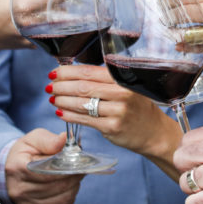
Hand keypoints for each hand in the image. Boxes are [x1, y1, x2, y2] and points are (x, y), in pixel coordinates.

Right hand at [4, 128, 83, 203]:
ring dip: (73, 188)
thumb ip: (49, 140)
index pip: (46, 171)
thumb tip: (64, 139)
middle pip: (56, 186)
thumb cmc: (26, 153)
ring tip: (74, 177)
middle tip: (81, 168)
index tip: (78, 161)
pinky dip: (68, 199)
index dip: (65, 167)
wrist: (15, 171)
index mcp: (17, 168)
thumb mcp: (34, 140)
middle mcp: (19, 190)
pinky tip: (67, 188)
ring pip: (61, 200)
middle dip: (73, 177)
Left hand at [48, 64, 178, 166]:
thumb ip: (104, 79)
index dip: (68, 72)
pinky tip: (60, 112)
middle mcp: (121, 93)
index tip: (54, 73)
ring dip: (62, 101)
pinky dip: (69, 116)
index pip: (88, 72)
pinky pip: (84, 120)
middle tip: (49, 87)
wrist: (153, 131)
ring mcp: (117, 111)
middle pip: (82, 87)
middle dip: (61, 86)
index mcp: (122, 78)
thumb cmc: (136, 106)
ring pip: (81, 104)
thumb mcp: (126, 87)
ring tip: (52, 99)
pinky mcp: (112, 127)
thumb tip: (72, 72)